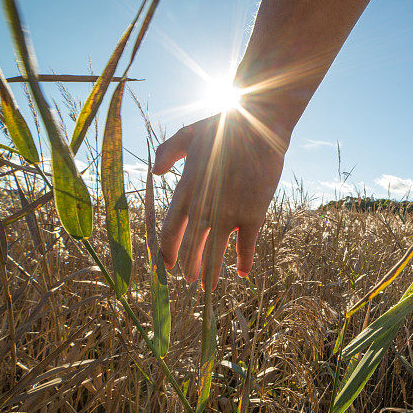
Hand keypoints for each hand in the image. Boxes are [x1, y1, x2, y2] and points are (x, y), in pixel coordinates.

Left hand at [152, 109, 285, 288]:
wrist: (256, 125)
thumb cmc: (223, 126)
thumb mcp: (188, 135)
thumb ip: (168, 153)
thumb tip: (155, 173)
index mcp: (185, 192)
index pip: (169, 231)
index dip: (166, 251)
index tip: (166, 264)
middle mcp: (204, 209)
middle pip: (191, 247)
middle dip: (189, 266)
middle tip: (189, 279)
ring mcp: (228, 214)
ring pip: (215, 253)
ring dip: (211, 271)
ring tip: (207, 287)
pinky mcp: (253, 215)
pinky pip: (247, 246)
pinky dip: (244, 261)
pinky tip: (243, 273)